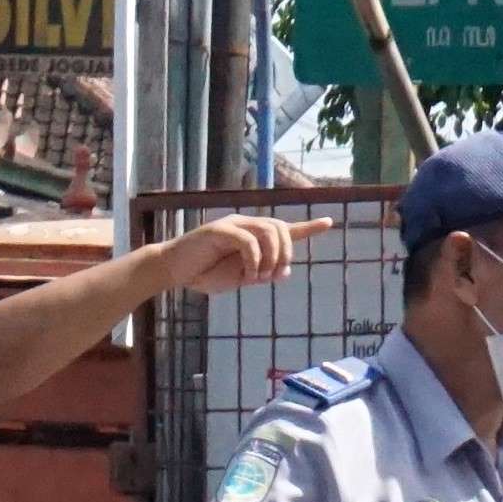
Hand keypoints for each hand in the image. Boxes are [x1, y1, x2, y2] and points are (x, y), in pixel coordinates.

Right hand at [170, 214, 334, 294]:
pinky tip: (248, 274)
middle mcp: (246, 225)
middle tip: (274, 276)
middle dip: (286, 253)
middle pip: (281, 229)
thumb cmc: (204, 274)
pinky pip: (248, 240)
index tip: (329, 223)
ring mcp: (233, 225)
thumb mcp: (238, 278)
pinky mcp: (219, 230)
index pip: (285, 228)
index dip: (308, 227)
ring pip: (269, 231)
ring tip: (259, 277)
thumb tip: (284, 271)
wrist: (173, 271)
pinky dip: (254, 259)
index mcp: (253, 236)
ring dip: (271, 257)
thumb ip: (261, 273)